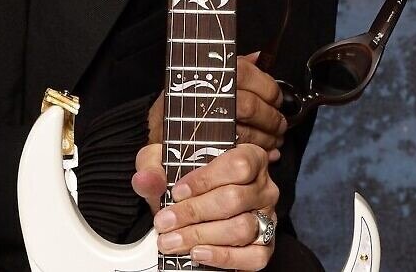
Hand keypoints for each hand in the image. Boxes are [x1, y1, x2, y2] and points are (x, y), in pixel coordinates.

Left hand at [131, 142, 278, 269]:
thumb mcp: (165, 165)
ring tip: (173, 241)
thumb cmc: (184, 182)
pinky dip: (223, 257)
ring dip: (202, 237)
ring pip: (241, 228)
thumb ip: (153, 169)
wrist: (191, 207)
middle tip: (164, 223)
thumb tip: (146, 180)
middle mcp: (265, 187)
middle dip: (194, 213)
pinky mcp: (266, 246)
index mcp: (250, 158)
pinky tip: (198, 253)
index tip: (177, 192)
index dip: (205, 180)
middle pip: (234, 199)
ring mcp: (268, 218)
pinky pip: (254, 257)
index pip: (237, 165)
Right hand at [145, 51, 286, 157]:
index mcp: (206, 74)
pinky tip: (267, 155)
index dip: (267, 87)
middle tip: (280, 125)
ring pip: (246, 131)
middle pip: (248, 106)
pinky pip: (238, 151)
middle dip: (271, 117)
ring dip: (268, 138)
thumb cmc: (184, 106)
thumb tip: (259, 56)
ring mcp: (203, 125)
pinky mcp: (203, 150)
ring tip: (275, 140)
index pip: (244, 73)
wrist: (156, 139)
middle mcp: (204, 96)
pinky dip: (258, 153)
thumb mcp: (204, 78)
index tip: (277, 99)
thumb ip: (233, 66)